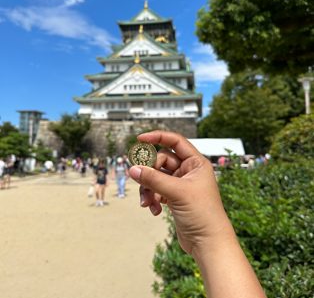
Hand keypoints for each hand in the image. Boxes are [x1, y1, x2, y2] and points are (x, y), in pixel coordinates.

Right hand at [128, 130, 232, 255]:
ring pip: (156, 177)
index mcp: (196, 163)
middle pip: (161, 161)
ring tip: (147, 202)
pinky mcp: (174, 197)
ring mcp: (181, 184)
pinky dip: (152, 198)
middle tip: (140, 180)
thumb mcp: (177, 192)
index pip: (175, 141)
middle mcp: (189, 170)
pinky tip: (154, 210)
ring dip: (149, 188)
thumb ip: (153, 179)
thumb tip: (133, 169)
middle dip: (149, 172)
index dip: (157, 137)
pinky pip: (157, 190)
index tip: (140, 139)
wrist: (208, 243)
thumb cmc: (203, 214)